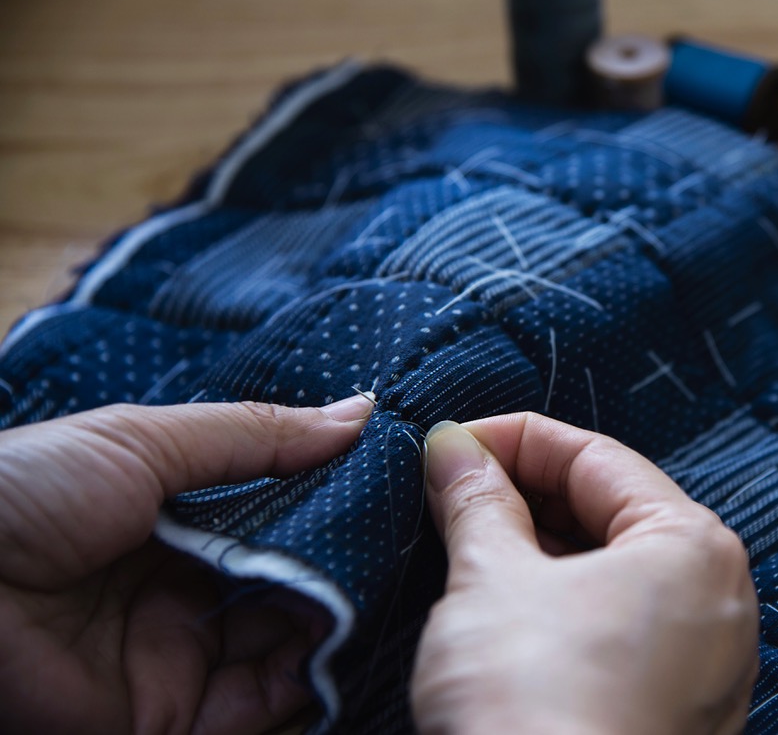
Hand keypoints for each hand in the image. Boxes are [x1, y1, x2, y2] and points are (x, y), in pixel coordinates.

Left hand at [0, 395, 372, 734]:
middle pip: (290, 582)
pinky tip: (334, 644)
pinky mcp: (171, 719)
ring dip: (333, 619)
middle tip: (403, 540)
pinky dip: (305, 681)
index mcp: (175, 519)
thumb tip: (362, 411)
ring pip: (286, 643)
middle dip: (344, 563)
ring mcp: (180, 657)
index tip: (397, 484)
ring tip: (374, 588)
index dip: (334, 503)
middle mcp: (186, 589)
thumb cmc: (23, 495)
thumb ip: (255, 434)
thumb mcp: (142, 442)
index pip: (279, 514)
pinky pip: (259, 705)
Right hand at [411, 413, 759, 734]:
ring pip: (615, 576)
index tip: (451, 444)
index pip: (595, 458)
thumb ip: (477, 502)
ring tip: (467, 549)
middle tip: (450, 493)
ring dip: (541, 554)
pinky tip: (506, 615)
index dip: (514, 440)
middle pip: (612, 513)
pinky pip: (622, 633)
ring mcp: (705, 665)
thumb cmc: (533, 702)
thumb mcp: (491, 580)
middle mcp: (718, 599)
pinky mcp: (679, 714)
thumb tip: (455, 452)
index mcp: (693, 545)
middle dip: (526, 498)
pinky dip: (566, 611)